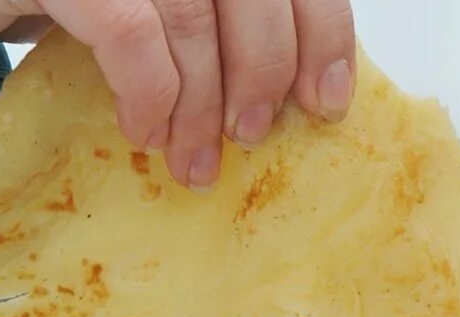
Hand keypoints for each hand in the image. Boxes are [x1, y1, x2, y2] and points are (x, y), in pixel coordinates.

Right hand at [0, 0, 354, 186]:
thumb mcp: (150, 5)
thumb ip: (210, 17)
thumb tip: (291, 82)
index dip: (321, 29)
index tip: (329, 99)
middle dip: (264, 70)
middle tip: (256, 135)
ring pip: (193, 13)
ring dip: (204, 99)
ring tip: (196, 159)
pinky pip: (130, 31)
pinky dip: (149, 90)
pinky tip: (145, 131)